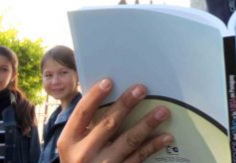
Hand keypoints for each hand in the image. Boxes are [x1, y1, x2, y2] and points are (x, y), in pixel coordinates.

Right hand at [58, 78, 172, 162]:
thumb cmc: (79, 158)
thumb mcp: (74, 144)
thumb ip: (88, 124)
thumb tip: (113, 95)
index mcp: (69, 140)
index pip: (82, 113)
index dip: (95, 96)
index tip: (109, 81)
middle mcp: (84, 153)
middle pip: (108, 124)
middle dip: (126, 105)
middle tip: (142, 89)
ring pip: (128, 141)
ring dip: (147, 124)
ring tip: (162, 111)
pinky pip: (139, 157)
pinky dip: (153, 146)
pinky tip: (166, 136)